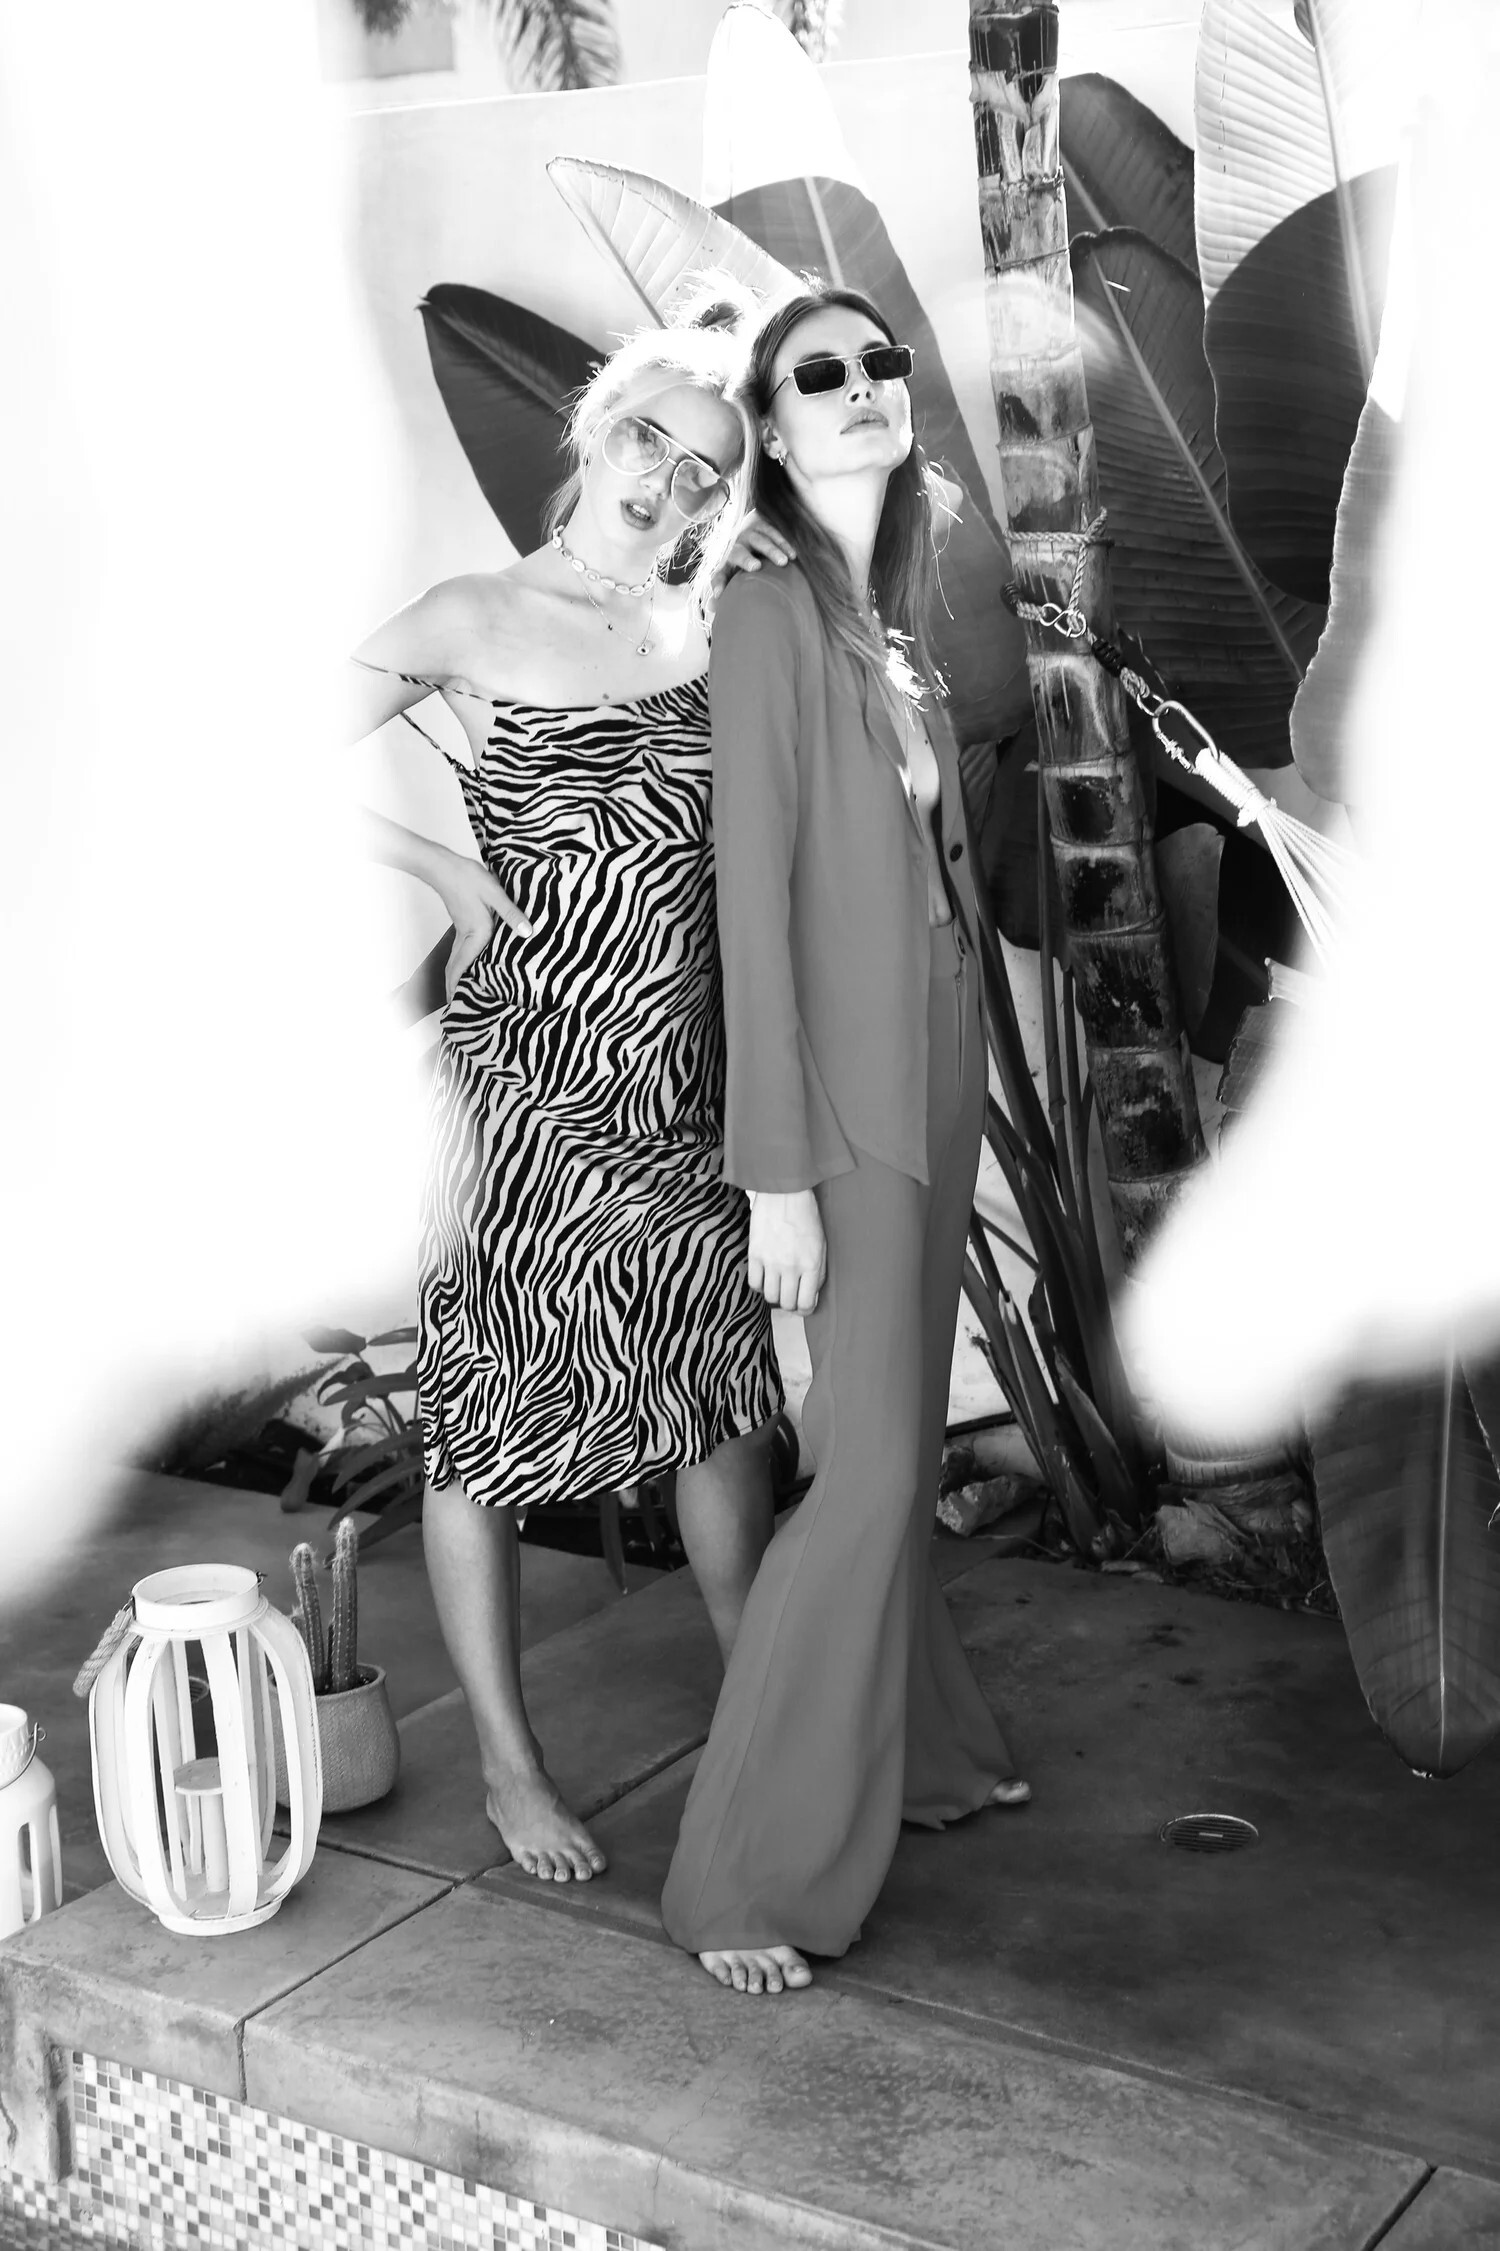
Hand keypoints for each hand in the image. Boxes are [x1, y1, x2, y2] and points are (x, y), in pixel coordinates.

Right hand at [435, 851, 531, 1001]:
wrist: (445, 866)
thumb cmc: (467, 877)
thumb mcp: (494, 893)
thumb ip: (511, 914)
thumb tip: (527, 933)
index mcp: (476, 933)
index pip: (463, 967)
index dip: (459, 987)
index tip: (458, 1005)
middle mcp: (466, 936)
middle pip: (456, 968)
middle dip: (455, 988)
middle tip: (458, 1006)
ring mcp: (462, 931)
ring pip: (456, 960)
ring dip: (458, 977)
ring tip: (463, 991)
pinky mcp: (462, 924)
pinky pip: (460, 951)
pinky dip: (461, 963)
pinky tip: (471, 964)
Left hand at [711, 511, 795, 600]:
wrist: (748, 527)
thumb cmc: (740, 560)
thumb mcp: (731, 573)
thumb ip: (723, 589)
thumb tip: (710, 607)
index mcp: (725, 562)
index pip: (718, 573)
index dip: (718, 583)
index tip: (720, 595)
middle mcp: (734, 546)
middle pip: (737, 552)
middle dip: (745, 558)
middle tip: (755, 567)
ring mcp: (748, 534)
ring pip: (759, 540)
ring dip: (771, 550)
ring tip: (784, 562)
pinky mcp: (761, 525)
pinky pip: (772, 532)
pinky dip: (783, 543)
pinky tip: (792, 555)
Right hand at [747, 1189, 825, 1313]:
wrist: (784, 1193)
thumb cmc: (806, 1217)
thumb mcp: (821, 1245)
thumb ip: (818, 1273)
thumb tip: (810, 1295)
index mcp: (811, 1265)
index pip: (806, 1303)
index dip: (805, 1310)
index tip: (804, 1306)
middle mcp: (791, 1267)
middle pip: (787, 1303)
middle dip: (790, 1305)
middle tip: (791, 1297)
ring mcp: (771, 1262)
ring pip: (770, 1296)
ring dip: (775, 1296)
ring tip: (778, 1286)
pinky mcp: (755, 1254)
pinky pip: (754, 1283)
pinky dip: (760, 1285)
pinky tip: (765, 1277)